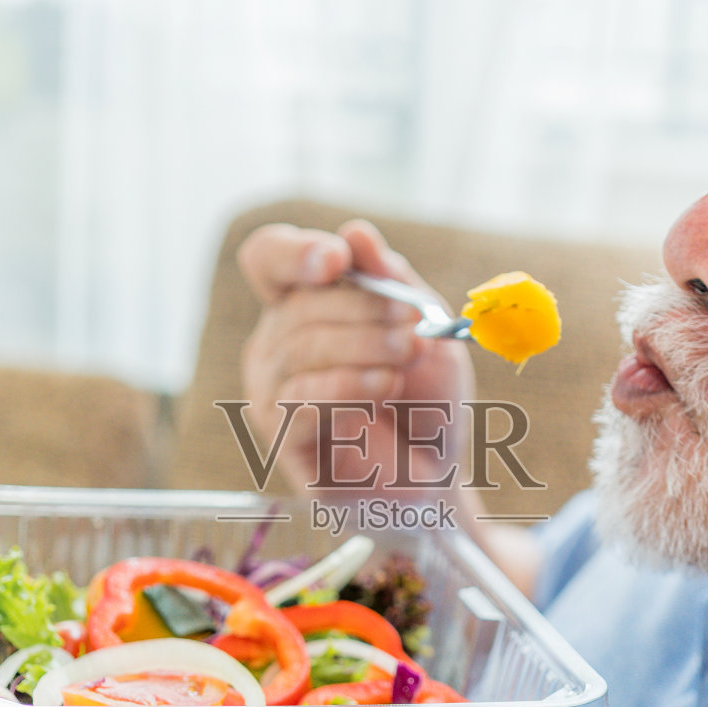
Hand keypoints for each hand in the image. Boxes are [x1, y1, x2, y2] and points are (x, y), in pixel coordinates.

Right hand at [239, 219, 473, 497]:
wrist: (439, 474)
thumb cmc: (427, 398)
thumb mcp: (423, 326)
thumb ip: (391, 280)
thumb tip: (355, 232)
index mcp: (301, 305)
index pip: (268, 258)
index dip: (295, 252)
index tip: (337, 260)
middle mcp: (275, 344)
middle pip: (297, 305)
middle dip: (359, 306)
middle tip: (409, 322)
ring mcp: (272, 392)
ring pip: (299, 348)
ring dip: (361, 344)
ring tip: (408, 352)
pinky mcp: (285, 440)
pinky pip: (301, 402)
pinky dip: (349, 386)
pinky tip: (387, 385)